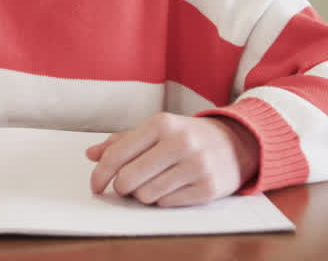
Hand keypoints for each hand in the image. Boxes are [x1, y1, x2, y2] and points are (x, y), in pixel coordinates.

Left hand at [85, 113, 260, 206]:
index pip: (118, 154)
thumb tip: (91, 154)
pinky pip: (167, 204)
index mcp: (161, 123)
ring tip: (155, 183)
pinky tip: (172, 188)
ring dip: (144, 194)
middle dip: (122, 187)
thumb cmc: (187, 137)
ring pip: (146, 195)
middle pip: (128, 179)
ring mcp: (196, 165)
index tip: (96, 185)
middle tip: (126, 186)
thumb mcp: (157, 130)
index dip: (100, 174)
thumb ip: (122, 141)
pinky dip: (163, 200)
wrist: (235, 143)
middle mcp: (179, 142)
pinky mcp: (208, 188)